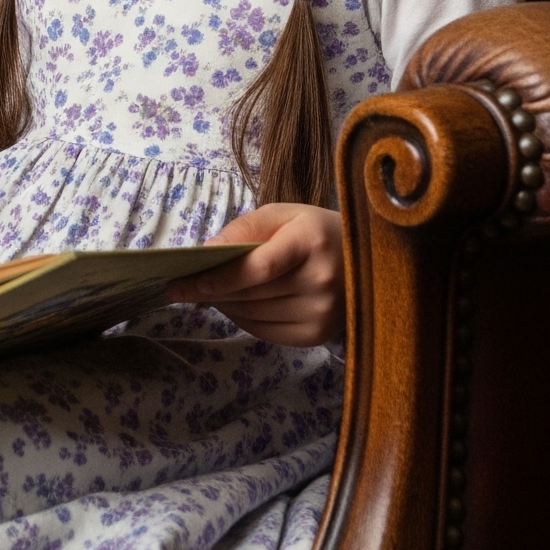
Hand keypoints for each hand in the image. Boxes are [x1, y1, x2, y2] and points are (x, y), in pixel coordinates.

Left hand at [167, 202, 344, 345]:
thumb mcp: (282, 214)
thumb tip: (208, 252)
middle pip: (252, 294)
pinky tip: (233, 305)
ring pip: (255, 316)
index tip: (187, 281)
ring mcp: (323, 313)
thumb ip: (244, 229)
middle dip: (211, 291)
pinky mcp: (319, 334)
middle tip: (181, 288)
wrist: (368, 263)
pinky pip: (267, 332)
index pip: (259, 267)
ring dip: (224, 305)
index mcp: (311, 242)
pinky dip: (243, 320)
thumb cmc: (315, 231)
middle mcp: (321, 281)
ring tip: (206, 293)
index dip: (221, 277)